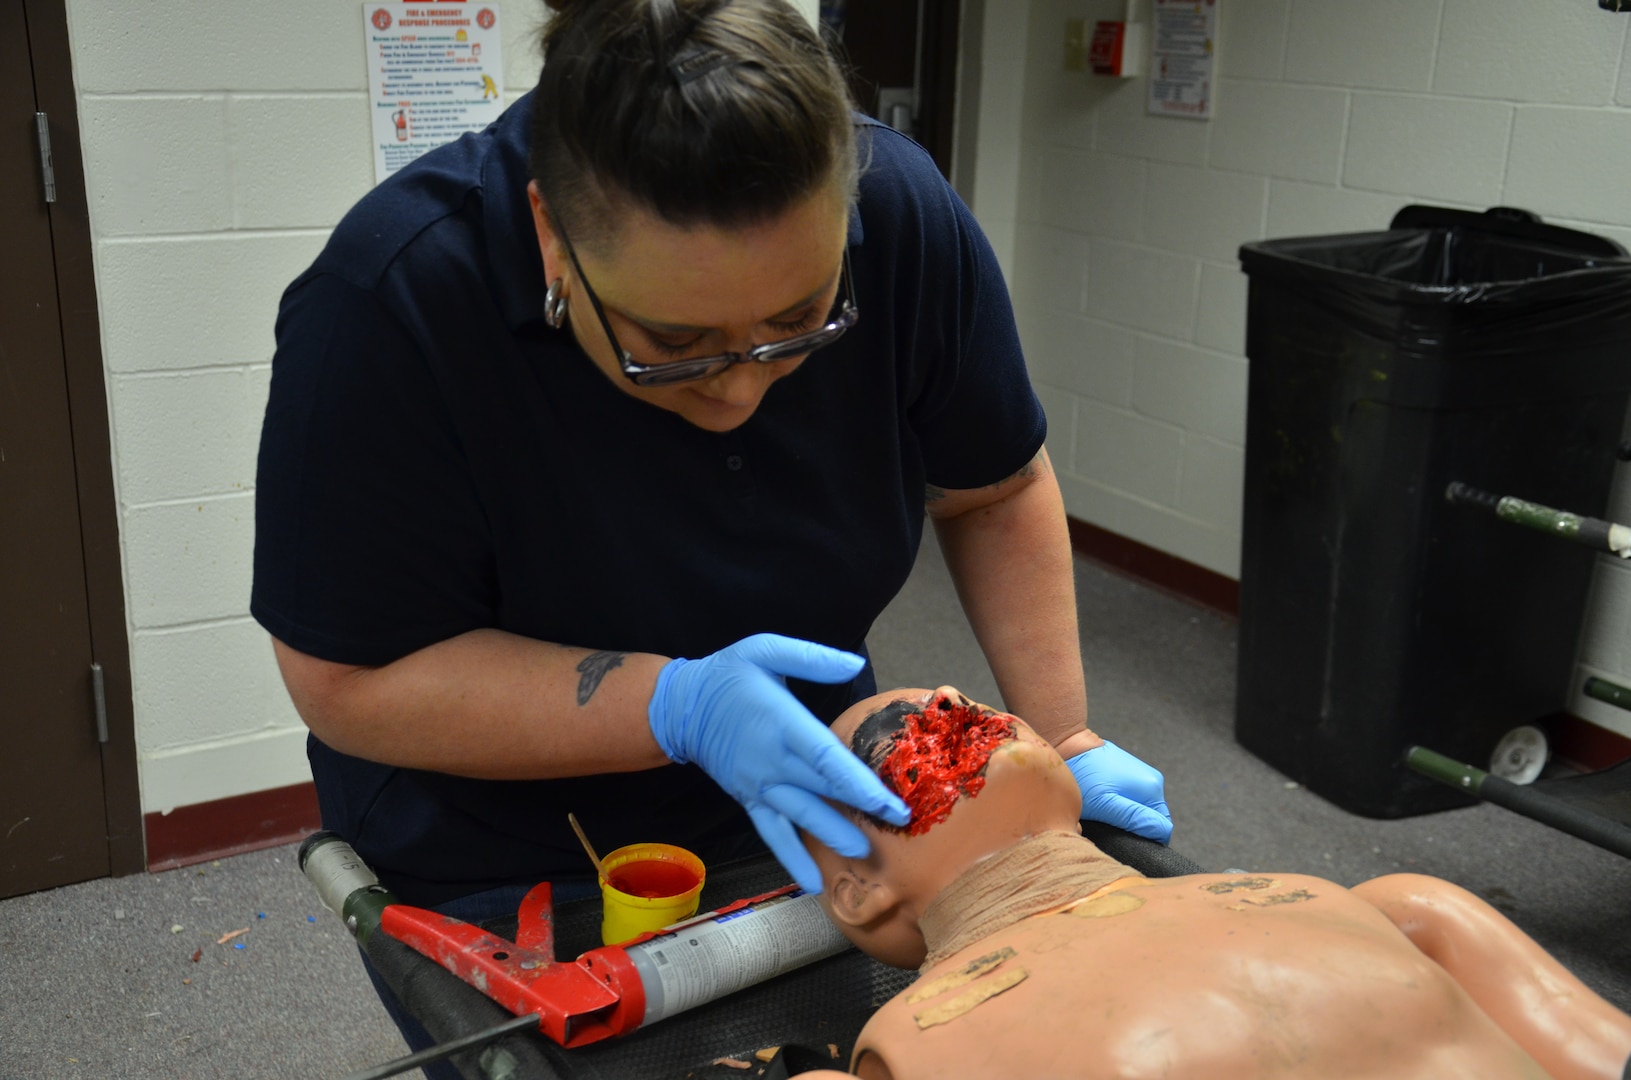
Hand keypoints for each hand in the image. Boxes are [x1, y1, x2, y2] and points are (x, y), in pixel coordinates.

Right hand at [648, 634, 910, 892]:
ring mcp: (759, 784)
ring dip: (831, 836)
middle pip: (822, 789)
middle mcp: (771, 760)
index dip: (858, 782)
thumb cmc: (728, 675)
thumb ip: (811, 658)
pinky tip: (812, 883)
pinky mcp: (748, 800)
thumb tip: (855, 664)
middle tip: (899, 825)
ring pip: (800, 816)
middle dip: (861, 809)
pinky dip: (791, 860)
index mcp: (781, 723)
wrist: (681, 707)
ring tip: (862, 854)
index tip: (888, 799)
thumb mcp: (764, 650)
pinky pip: (772, 834)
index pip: (826, 758)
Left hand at [1067, 741, 1172, 842]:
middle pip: (1151, 818)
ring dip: (1126, 815)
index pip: (1162, 829)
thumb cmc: (1083, 776)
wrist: (1069, 746)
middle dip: (1133, 826)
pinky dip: (1120, 803)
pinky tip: (1103, 798)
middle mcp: (1153, 780)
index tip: (1121, 835)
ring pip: (1141, 808)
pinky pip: (1132, 797)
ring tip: (1103, 809)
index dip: (1144, 838)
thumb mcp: (1105, 804)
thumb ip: (1135, 818)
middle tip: (1108, 822)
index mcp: (1153, 789)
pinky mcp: (1131, 771)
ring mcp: (1142, 774)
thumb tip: (1162, 832)